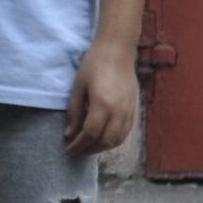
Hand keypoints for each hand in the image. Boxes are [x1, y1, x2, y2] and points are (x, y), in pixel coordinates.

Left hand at [64, 38, 138, 157]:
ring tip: (87, 147)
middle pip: (105, 141)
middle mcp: (119, 111)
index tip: (68, 149)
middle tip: (75, 151)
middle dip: (88, 149)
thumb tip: (69, 134)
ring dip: (101, 148)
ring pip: (117, 140)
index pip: (90, 134)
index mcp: (102, 104)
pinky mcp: (134, 110)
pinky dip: (113, 141)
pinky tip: (102, 139)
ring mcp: (129, 111)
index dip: (78, 145)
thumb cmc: (94, 65)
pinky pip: (125, 133)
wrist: (117, 51)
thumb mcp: (78, 87)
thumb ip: (74, 112)